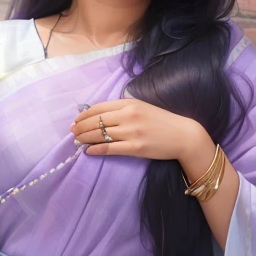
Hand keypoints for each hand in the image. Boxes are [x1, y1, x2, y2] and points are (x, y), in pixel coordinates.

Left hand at [71, 99, 205, 161]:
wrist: (183, 135)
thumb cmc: (162, 121)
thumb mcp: (142, 107)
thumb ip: (123, 108)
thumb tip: (100, 114)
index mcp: (129, 103)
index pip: (99, 108)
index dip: (84, 115)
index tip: (76, 120)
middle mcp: (128, 116)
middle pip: (96, 121)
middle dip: (80, 127)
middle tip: (72, 132)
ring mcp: (131, 132)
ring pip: (100, 134)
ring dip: (84, 138)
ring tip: (77, 142)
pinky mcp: (135, 148)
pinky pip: (109, 148)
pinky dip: (96, 149)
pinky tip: (88, 151)